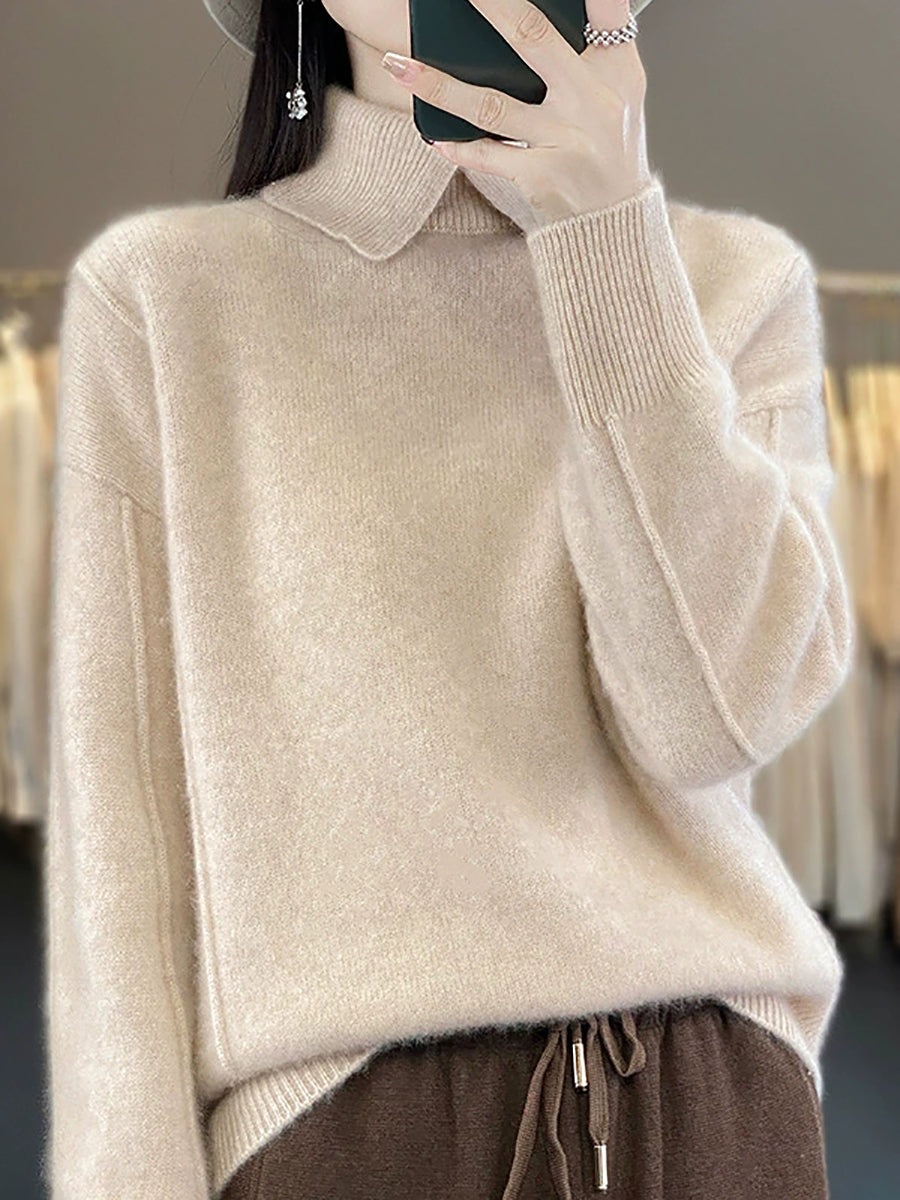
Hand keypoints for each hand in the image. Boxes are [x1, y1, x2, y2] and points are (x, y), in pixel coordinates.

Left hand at [380, 0, 652, 222]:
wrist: (615, 218)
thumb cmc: (611, 145)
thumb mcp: (620, 89)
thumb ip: (594, 46)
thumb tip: (548, 9)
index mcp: (615, 69)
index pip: (606, 6)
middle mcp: (590, 101)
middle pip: (532, 38)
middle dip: (492, 5)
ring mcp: (564, 140)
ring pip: (491, 105)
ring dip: (440, 86)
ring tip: (398, 65)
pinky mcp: (541, 177)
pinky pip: (488, 157)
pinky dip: (458, 146)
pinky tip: (430, 135)